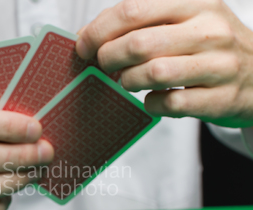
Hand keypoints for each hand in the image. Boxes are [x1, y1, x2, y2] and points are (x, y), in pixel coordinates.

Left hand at [76, 0, 252, 127]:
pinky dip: (151, 104)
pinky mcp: (221, 98)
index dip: (99, 30)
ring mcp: (219, 65)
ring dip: (129, 81)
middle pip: (138, 43)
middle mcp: (210, 30)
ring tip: (129, 81)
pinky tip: (152, 99)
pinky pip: (170, 104)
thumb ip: (137, 23)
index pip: (133, 9)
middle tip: (103, 65)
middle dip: (108, 57)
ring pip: (153, 73)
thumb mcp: (181, 21)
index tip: (83, 45)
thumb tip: (85, 35)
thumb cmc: (207, 46)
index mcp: (195, 2)